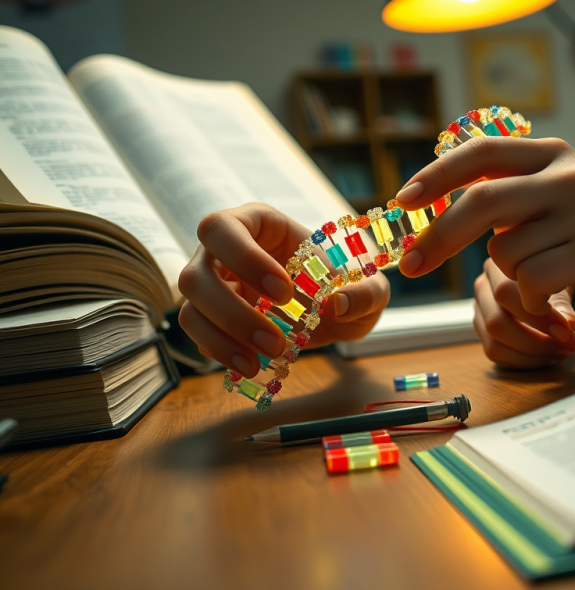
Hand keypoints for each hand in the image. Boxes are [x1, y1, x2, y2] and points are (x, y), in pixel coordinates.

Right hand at [178, 203, 389, 377]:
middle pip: (196, 274)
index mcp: (256, 224)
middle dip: (232, 312)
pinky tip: (249, 366)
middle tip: (274, 341)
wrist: (333, 311)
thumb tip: (338, 304)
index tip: (284, 292)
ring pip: (190, 309)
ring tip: (258, 363)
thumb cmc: (344, 283)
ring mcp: (212, 285)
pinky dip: (221, 353)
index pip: (224, 229)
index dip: (244, 258)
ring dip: (222, 339)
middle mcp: (222, 252)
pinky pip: (198, 335)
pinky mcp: (211, 318)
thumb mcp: (369, 286)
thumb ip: (366, 293)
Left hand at [396, 136, 574, 320]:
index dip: (435, 175)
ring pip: (506, 251)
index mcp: (553, 155)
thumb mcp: (565, 196)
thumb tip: (449, 205)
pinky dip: (529, 297)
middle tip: (412, 263)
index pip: (480, 153)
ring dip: (512, 276)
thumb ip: (516, 193)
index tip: (402, 199)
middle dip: (438, 236)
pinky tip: (553, 298)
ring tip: (547, 278)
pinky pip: (530, 280)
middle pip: (480, 201)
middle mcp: (566, 175)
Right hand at [474, 258, 574, 368]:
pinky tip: (547, 356)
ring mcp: (478, 310)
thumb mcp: (558, 284)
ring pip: (494, 344)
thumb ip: (563, 304)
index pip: (505, 293)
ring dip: (532, 356)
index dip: (536, 317)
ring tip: (560, 353)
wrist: (540, 280)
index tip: (566, 330)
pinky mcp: (481, 330)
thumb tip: (569, 325)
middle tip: (568, 346)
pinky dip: (524, 361)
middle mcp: (481, 286)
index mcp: (497, 266)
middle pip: (496, 323)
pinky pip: (496, 354)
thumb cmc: (550, 279)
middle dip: (536, 342)